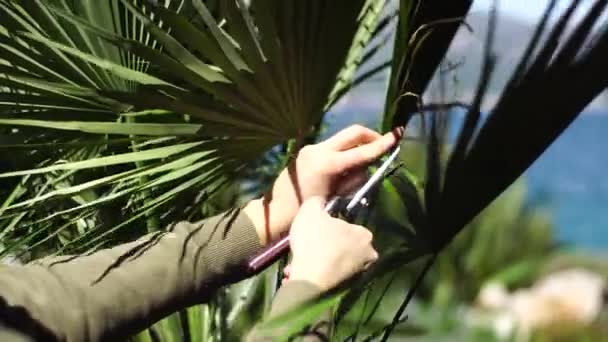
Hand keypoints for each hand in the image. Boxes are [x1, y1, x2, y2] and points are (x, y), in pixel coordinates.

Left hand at [245, 125, 402, 243]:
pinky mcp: (307, 151)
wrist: (276, 212)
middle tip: (384, 144)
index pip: (361, 151)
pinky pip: (333, 146)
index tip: (395, 137)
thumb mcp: (336, 198)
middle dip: (370, 136)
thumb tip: (365, 166)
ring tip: (356, 170)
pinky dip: (344, 153)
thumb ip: (353, 179)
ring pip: (343, 139)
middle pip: (353, 133)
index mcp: (327, 164)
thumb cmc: (306, 212)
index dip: (381, 145)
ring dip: (356, 147)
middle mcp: (319, 150)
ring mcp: (311, 148)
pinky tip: (343, 171)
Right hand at [288, 197, 377, 290]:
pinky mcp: (344, 290)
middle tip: (306, 244)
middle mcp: (367, 255)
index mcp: (364, 235)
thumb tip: (319, 201)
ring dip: (317, 260)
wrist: (309, 280)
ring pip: (333, 262)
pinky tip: (299, 272)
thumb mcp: (311, 209)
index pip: (349, 225)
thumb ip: (317, 201)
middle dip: (325, 245)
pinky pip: (327, 276)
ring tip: (298, 260)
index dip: (331, 225)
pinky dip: (315, 274)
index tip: (316, 227)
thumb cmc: (314, 241)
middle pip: (342, 245)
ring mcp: (357, 274)